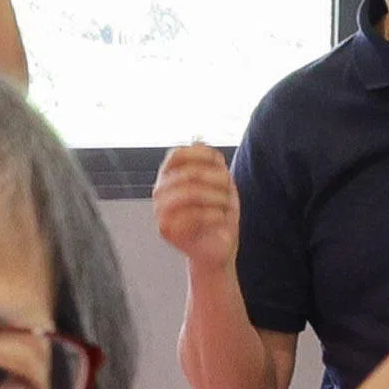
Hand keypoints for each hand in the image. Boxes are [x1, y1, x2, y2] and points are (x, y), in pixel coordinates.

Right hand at [150, 139, 239, 274]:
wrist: (217, 249)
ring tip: (225, 206)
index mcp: (169, 177)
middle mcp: (160, 192)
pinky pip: (195, 215)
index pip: (176, 155)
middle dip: (217, 180)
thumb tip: (197, 139)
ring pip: (191, 194)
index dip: (200, 155)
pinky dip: (215, 216)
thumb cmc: (218, 215)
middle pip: (190, 174)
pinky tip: (220, 220)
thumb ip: (209, 161)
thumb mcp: (220, 182)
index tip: (220, 164)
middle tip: (228, 190)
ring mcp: (160, 211)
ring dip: (217, 198)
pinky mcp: (167, 230)